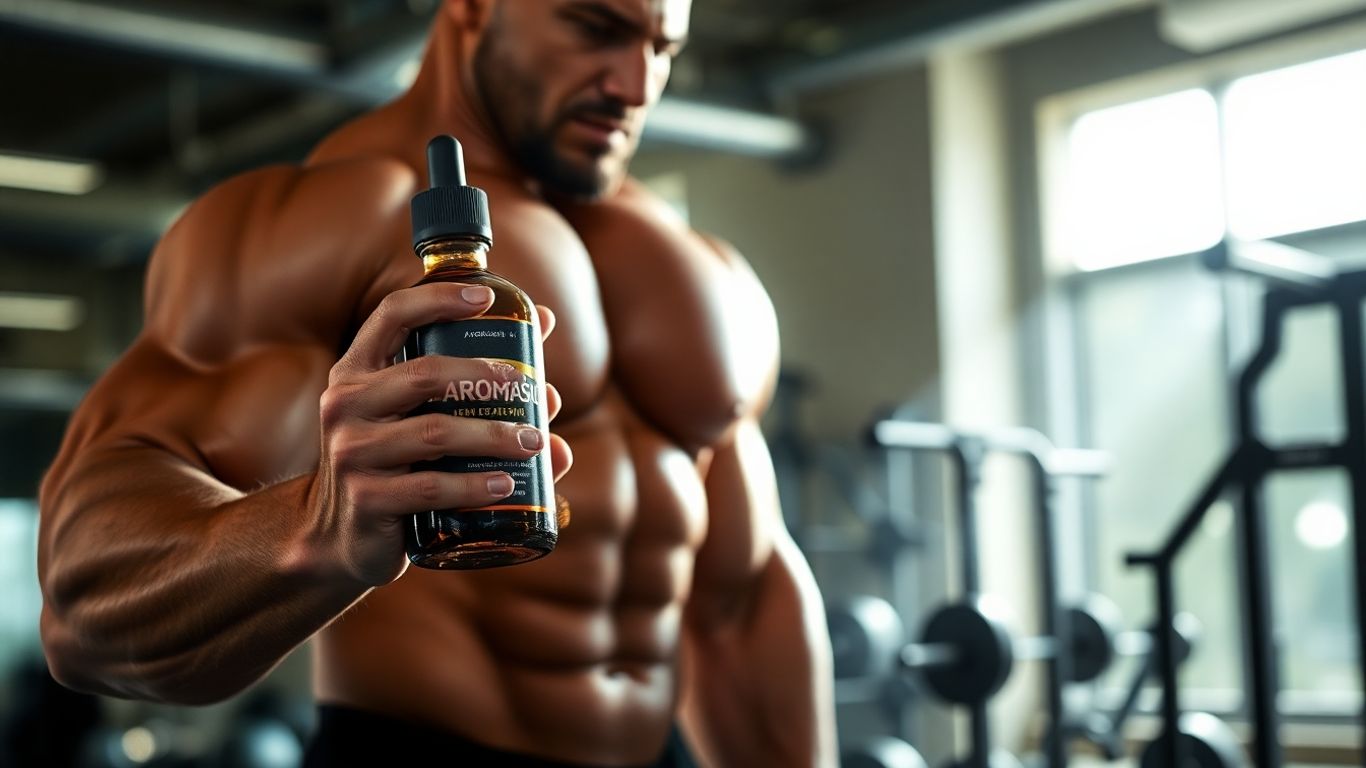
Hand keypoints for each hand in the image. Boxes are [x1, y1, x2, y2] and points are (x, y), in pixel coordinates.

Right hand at [307, 283, 572, 586]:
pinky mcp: (367, 500)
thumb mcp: (416, 421)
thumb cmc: (395, 467)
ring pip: (435, 432)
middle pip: (425, 373)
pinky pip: (432, 487)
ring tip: (534, 442)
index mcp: (357, 371)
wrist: (339, 539)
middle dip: (484, 375)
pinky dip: (476, 485)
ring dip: (493, 434)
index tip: (487, 297)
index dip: (439, 297)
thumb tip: (552, 394)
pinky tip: (507, 484)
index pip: (393, 314)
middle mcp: (346, 404)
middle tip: (529, 386)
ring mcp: (352, 453)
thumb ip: (471, 400)